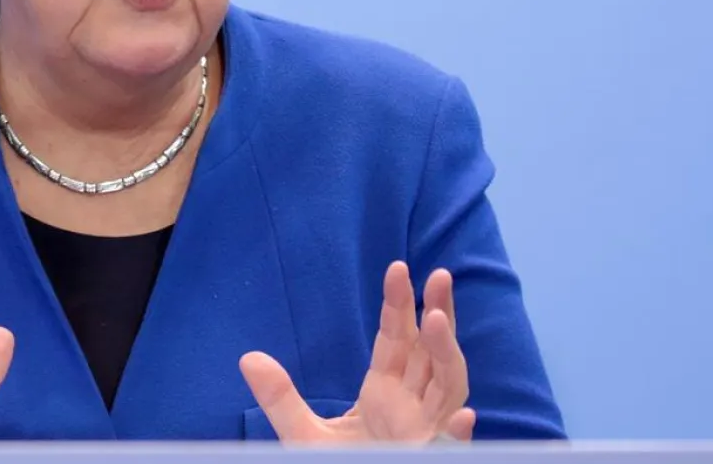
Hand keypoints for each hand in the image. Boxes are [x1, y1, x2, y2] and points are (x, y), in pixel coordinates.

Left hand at [240, 261, 473, 443]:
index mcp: (385, 395)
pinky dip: (458, 437)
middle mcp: (412, 408)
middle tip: (439, 274)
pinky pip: (448, 448)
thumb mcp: (302, 436)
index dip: (399, 306)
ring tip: (437, 320)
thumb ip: (280, 398)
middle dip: (437, 314)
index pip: (397, 342)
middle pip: (431, 353)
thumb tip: (248, 358)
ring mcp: (425, 435)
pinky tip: (465, 418)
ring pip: (449, 388)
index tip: (398, 268)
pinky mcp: (427, 457)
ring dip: (447, 355)